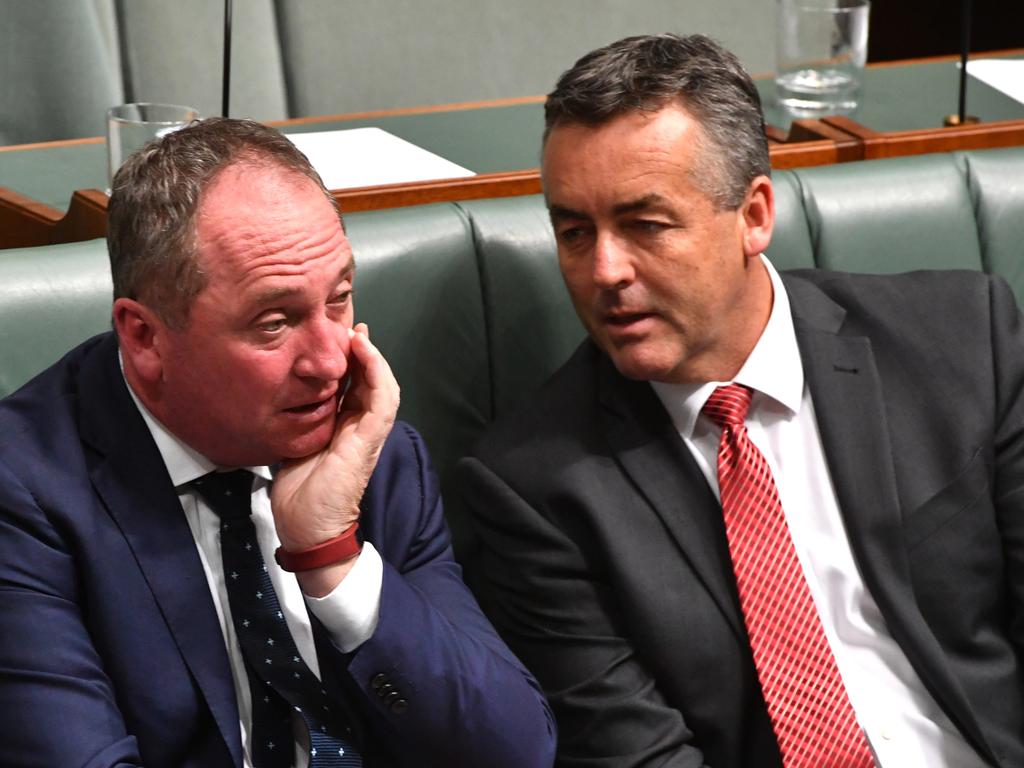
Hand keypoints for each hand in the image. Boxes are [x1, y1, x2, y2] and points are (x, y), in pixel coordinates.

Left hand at [270, 323, 398, 591]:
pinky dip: (376, 372)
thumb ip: (294, 420)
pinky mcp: (370, 439)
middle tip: (349, 324)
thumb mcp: (293, 443)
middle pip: (369, 379)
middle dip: (362, 350)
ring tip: (358, 333)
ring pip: (381, 384)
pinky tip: (364, 352)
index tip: (335, 334)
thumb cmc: (300, 494)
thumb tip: (276, 398)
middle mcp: (359, 426)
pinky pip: (382, 399)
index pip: (352, 385)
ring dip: (372, 356)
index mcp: (344, 427)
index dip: (348, 359)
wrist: (308, 527)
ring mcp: (368, 432)